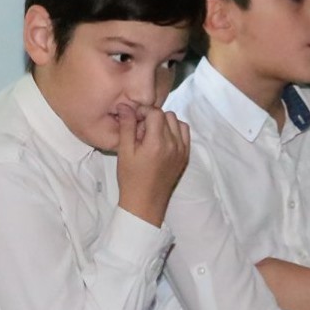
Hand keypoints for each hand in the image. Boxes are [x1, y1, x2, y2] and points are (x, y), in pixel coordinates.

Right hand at [115, 105, 190, 225]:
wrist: (145, 203)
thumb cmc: (131, 179)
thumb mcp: (124, 152)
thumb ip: (126, 126)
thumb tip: (125, 106)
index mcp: (157, 143)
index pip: (155, 112)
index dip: (143, 111)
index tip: (134, 119)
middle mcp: (173, 144)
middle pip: (167, 115)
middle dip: (153, 117)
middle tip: (140, 130)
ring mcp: (182, 150)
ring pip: (177, 122)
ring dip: (164, 123)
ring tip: (151, 135)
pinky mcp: (185, 156)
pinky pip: (184, 134)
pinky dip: (174, 131)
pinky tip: (162, 140)